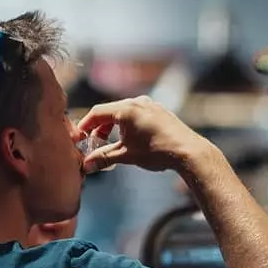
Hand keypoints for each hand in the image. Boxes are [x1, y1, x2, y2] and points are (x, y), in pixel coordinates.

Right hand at [72, 98, 210, 175]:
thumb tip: (87, 165)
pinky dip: (127, 126)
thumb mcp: (127, 155)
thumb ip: (104, 157)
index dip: (85, 126)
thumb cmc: (158, 152)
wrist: (189, 152)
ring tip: (112, 144)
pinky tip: (130, 140)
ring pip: (124, 113)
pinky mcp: (159, 111)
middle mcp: (138, 102)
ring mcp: (150, 105)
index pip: (97, 113)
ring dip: (114, 127)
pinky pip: (137, 115)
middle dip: (100, 128)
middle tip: (94, 144)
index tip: (79, 138)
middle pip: (110, 112)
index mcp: (127, 109)